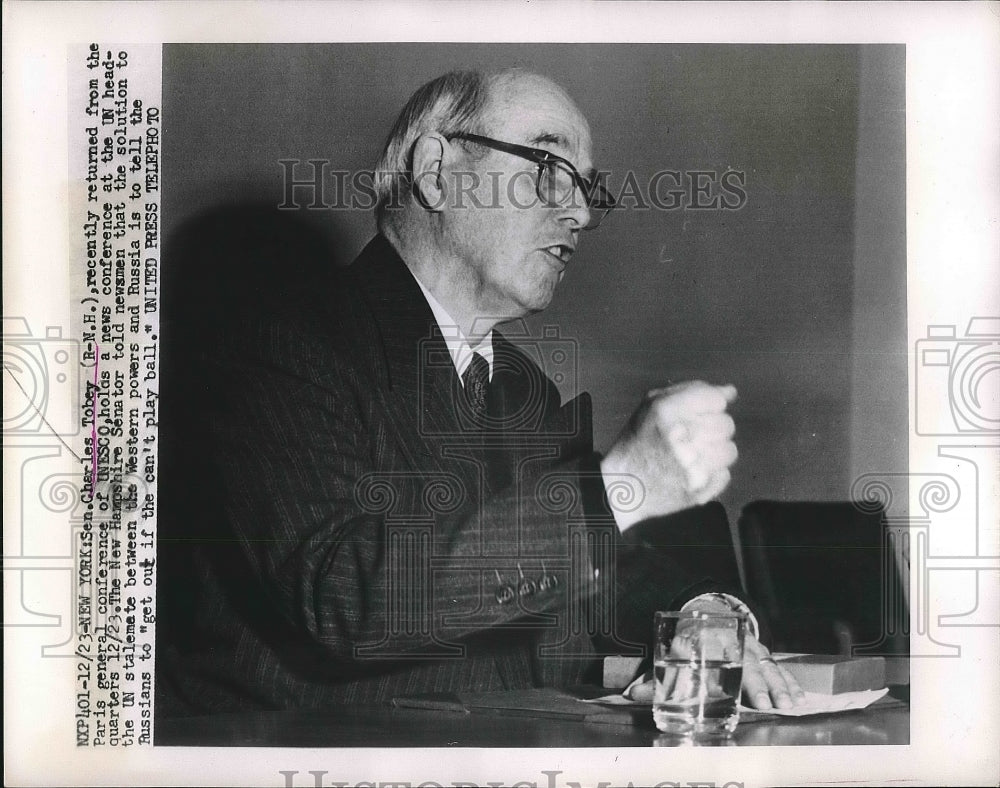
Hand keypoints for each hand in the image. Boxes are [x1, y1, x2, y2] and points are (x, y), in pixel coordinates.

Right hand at [601, 381, 737, 530]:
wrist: (623, 486)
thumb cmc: (638, 441)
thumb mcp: (652, 405)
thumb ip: (692, 391)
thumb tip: (731, 392)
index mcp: (666, 411)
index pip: (716, 400)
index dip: (709, 407)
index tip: (697, 415)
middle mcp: (680, 436)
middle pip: (726, 425)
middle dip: (713, 429)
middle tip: (692, 438)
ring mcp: (691, 465)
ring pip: (729, 450)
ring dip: (715, 452)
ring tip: (694, 456)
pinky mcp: (698, 489)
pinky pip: (724, 473)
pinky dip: (712, 474)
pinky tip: (693, 472)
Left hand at [624, 634, 805, 709]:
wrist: (706, 612)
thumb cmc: (686, 642)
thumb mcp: (669, 655)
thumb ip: (654, 678)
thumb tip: (633, 695)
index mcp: (702, 638)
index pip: (714, 657)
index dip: (723, 675)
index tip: (731, 693)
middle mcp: (728, 640)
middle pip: (745, 661)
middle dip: (757, 684)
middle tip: (768, 705)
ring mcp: (747, 644)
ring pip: (766, 663)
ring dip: (778, 685)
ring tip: (788, 704)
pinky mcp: (761, 649)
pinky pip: (777, 664)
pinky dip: (789, 680)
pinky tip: (799, 696)